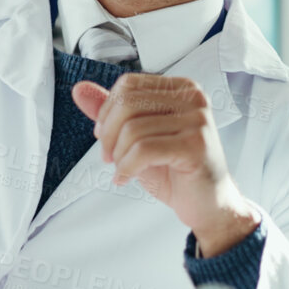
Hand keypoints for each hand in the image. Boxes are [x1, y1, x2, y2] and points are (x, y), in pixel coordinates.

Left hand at [72, 74, 259, 255]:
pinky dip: (127, 168)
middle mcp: (193, 98)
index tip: (104, 136)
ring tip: (123, 170)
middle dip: (108, 135)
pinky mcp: (196, 145)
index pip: (128, 84)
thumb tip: (80, 89)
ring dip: (118, 156)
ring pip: (133, 129)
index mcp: (181, 88)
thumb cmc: (176, 170)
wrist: (207, 204)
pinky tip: (126, 178)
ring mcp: (198, 120)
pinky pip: (144, 150)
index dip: (107, 111)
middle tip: (109, 157)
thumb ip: (111, 112)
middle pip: (128, 104)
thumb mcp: (137, 137)